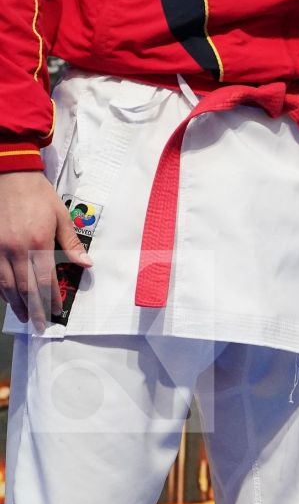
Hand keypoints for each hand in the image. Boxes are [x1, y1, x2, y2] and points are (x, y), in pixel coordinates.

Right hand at [0, 170, 91, 326]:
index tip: (57, 312)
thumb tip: (86, 264)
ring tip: (24, 317)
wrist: (11, 177)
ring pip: (6, 285)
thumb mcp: (61, 216)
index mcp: (38, 243)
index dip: (51, 298)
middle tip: (40, 325)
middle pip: (24, 287)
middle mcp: (16, 250)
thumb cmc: (39, 196)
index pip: (45, 279)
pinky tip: (8, 298)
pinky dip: (1, 290)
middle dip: (33, 309)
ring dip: (16, 304)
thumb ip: (71, 243)